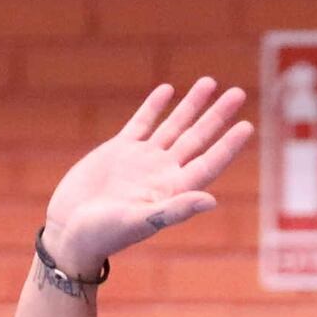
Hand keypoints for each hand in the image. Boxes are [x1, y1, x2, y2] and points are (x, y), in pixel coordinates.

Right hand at [40, 82, 254, 278]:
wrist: (69, 232)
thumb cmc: (104, 235)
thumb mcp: (140, 222)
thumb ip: (175, 210)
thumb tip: (212, 200)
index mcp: (172, 191)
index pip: (209, 162)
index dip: (228, 145)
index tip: (247, 125)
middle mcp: (162, 173)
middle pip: (197, 138)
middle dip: (217, 116)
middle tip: (238, 93)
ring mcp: (142, 160)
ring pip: (173, 126)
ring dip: (192, 105)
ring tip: (210, 82)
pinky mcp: (118, 150)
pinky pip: (141, 123)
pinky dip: (154, 107)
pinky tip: (168, 90)